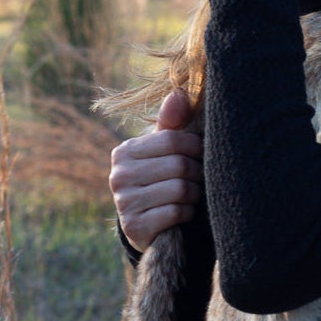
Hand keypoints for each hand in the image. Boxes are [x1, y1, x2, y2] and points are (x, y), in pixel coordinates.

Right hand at [109, 90, 202, 251]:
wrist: (146, 225)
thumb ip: (171, 123)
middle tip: (199, 178)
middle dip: (197, 173)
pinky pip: (175, 212)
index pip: (171, 139)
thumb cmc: (159, 178)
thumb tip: (179, 94)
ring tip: (191, 195)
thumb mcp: (163, 151)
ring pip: (179, 190)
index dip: (195, 146)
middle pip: (178, 165)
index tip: (202, 153)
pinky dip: (187, 213)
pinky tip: (183, 212)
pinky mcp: (135, 227)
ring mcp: (125, 203)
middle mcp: (119, 175)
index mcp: (124, 151)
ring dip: (194, 194)